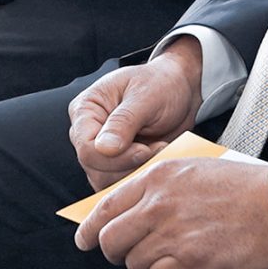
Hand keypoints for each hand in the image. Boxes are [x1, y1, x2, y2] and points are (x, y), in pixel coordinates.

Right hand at [68, 40, 203, 188]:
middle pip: (94, 168)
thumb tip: (103, 148)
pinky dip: (140, 177)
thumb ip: (123, 121)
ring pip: (106, 181)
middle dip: (130, 164)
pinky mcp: (115, 165)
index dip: (116, 156)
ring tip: (159, 150)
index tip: (145, 149)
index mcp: (86, 109)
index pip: (86, 147)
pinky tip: (156, 159)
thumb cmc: (162, 83)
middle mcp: (87, 132)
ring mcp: (99, 151)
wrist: (181, 90)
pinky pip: (119, 184)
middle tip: (158, 149)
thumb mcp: (146, 96)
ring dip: (137, 171)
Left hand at [74, 155, 267, 268]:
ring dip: (145, 264)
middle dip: (114, 251)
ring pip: (132, 262)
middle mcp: (159, 205)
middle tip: (127, 254)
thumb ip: (159, 185)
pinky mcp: (189, 262)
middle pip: (109, 240)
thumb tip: (127, 209)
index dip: (90, 229)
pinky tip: (185, 263)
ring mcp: (172, 235)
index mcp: (159, 178)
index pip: (105, 207)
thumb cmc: (242, 186)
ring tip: (170, 255)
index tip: (85, 240)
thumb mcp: (195, 169)